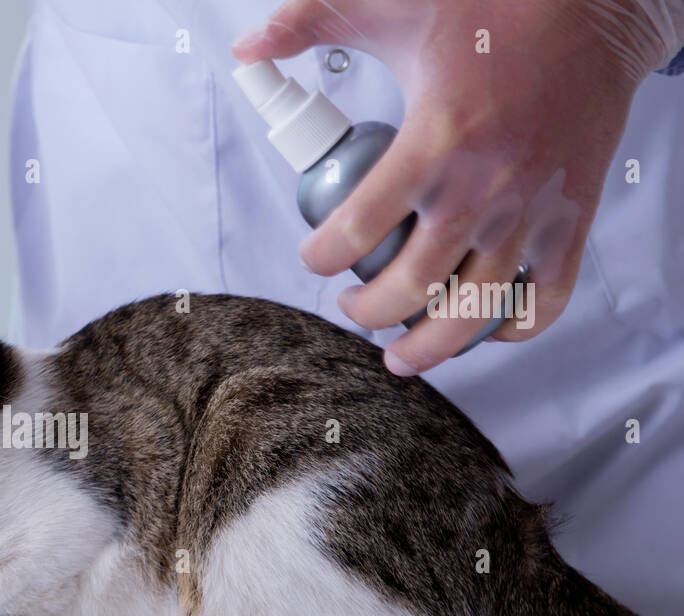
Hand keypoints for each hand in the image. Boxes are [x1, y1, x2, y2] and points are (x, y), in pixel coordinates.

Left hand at [234, 0, 682, 374]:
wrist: (593, 9)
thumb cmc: (492, 8)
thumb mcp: (391, 5)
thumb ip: (310, 22)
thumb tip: (248, 47)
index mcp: (432, 142)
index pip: (354, 231)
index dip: (319, 257)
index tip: (313, 255)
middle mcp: (482, 187)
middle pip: (408, 288)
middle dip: (366, 312)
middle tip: (353, 304)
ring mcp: (530, 210)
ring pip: (473, 311)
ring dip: (429, 347)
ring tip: (400, 354)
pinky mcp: (573, 218)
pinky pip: (546, 299)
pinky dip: (512, 328)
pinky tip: (481, 329)